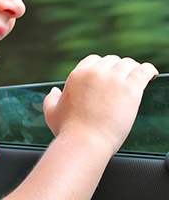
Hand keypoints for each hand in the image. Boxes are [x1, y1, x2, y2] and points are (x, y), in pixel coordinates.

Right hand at [43, 55, 157, 154]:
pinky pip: (143, 71)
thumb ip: (51, 98)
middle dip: (118, 68)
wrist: (84, 142)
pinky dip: (148, 70)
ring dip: (133, 69)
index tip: (109, 75)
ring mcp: (113, 80)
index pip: (94, 60)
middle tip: (124, 79)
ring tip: (138, 77)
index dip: (103, 67)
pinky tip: (151, 74)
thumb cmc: (68, 130)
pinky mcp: (130, 90)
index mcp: (78, 74)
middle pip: (112, 60)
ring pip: (128, 63)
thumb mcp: (51, 112)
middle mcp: (95, 72)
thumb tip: (54, 91)